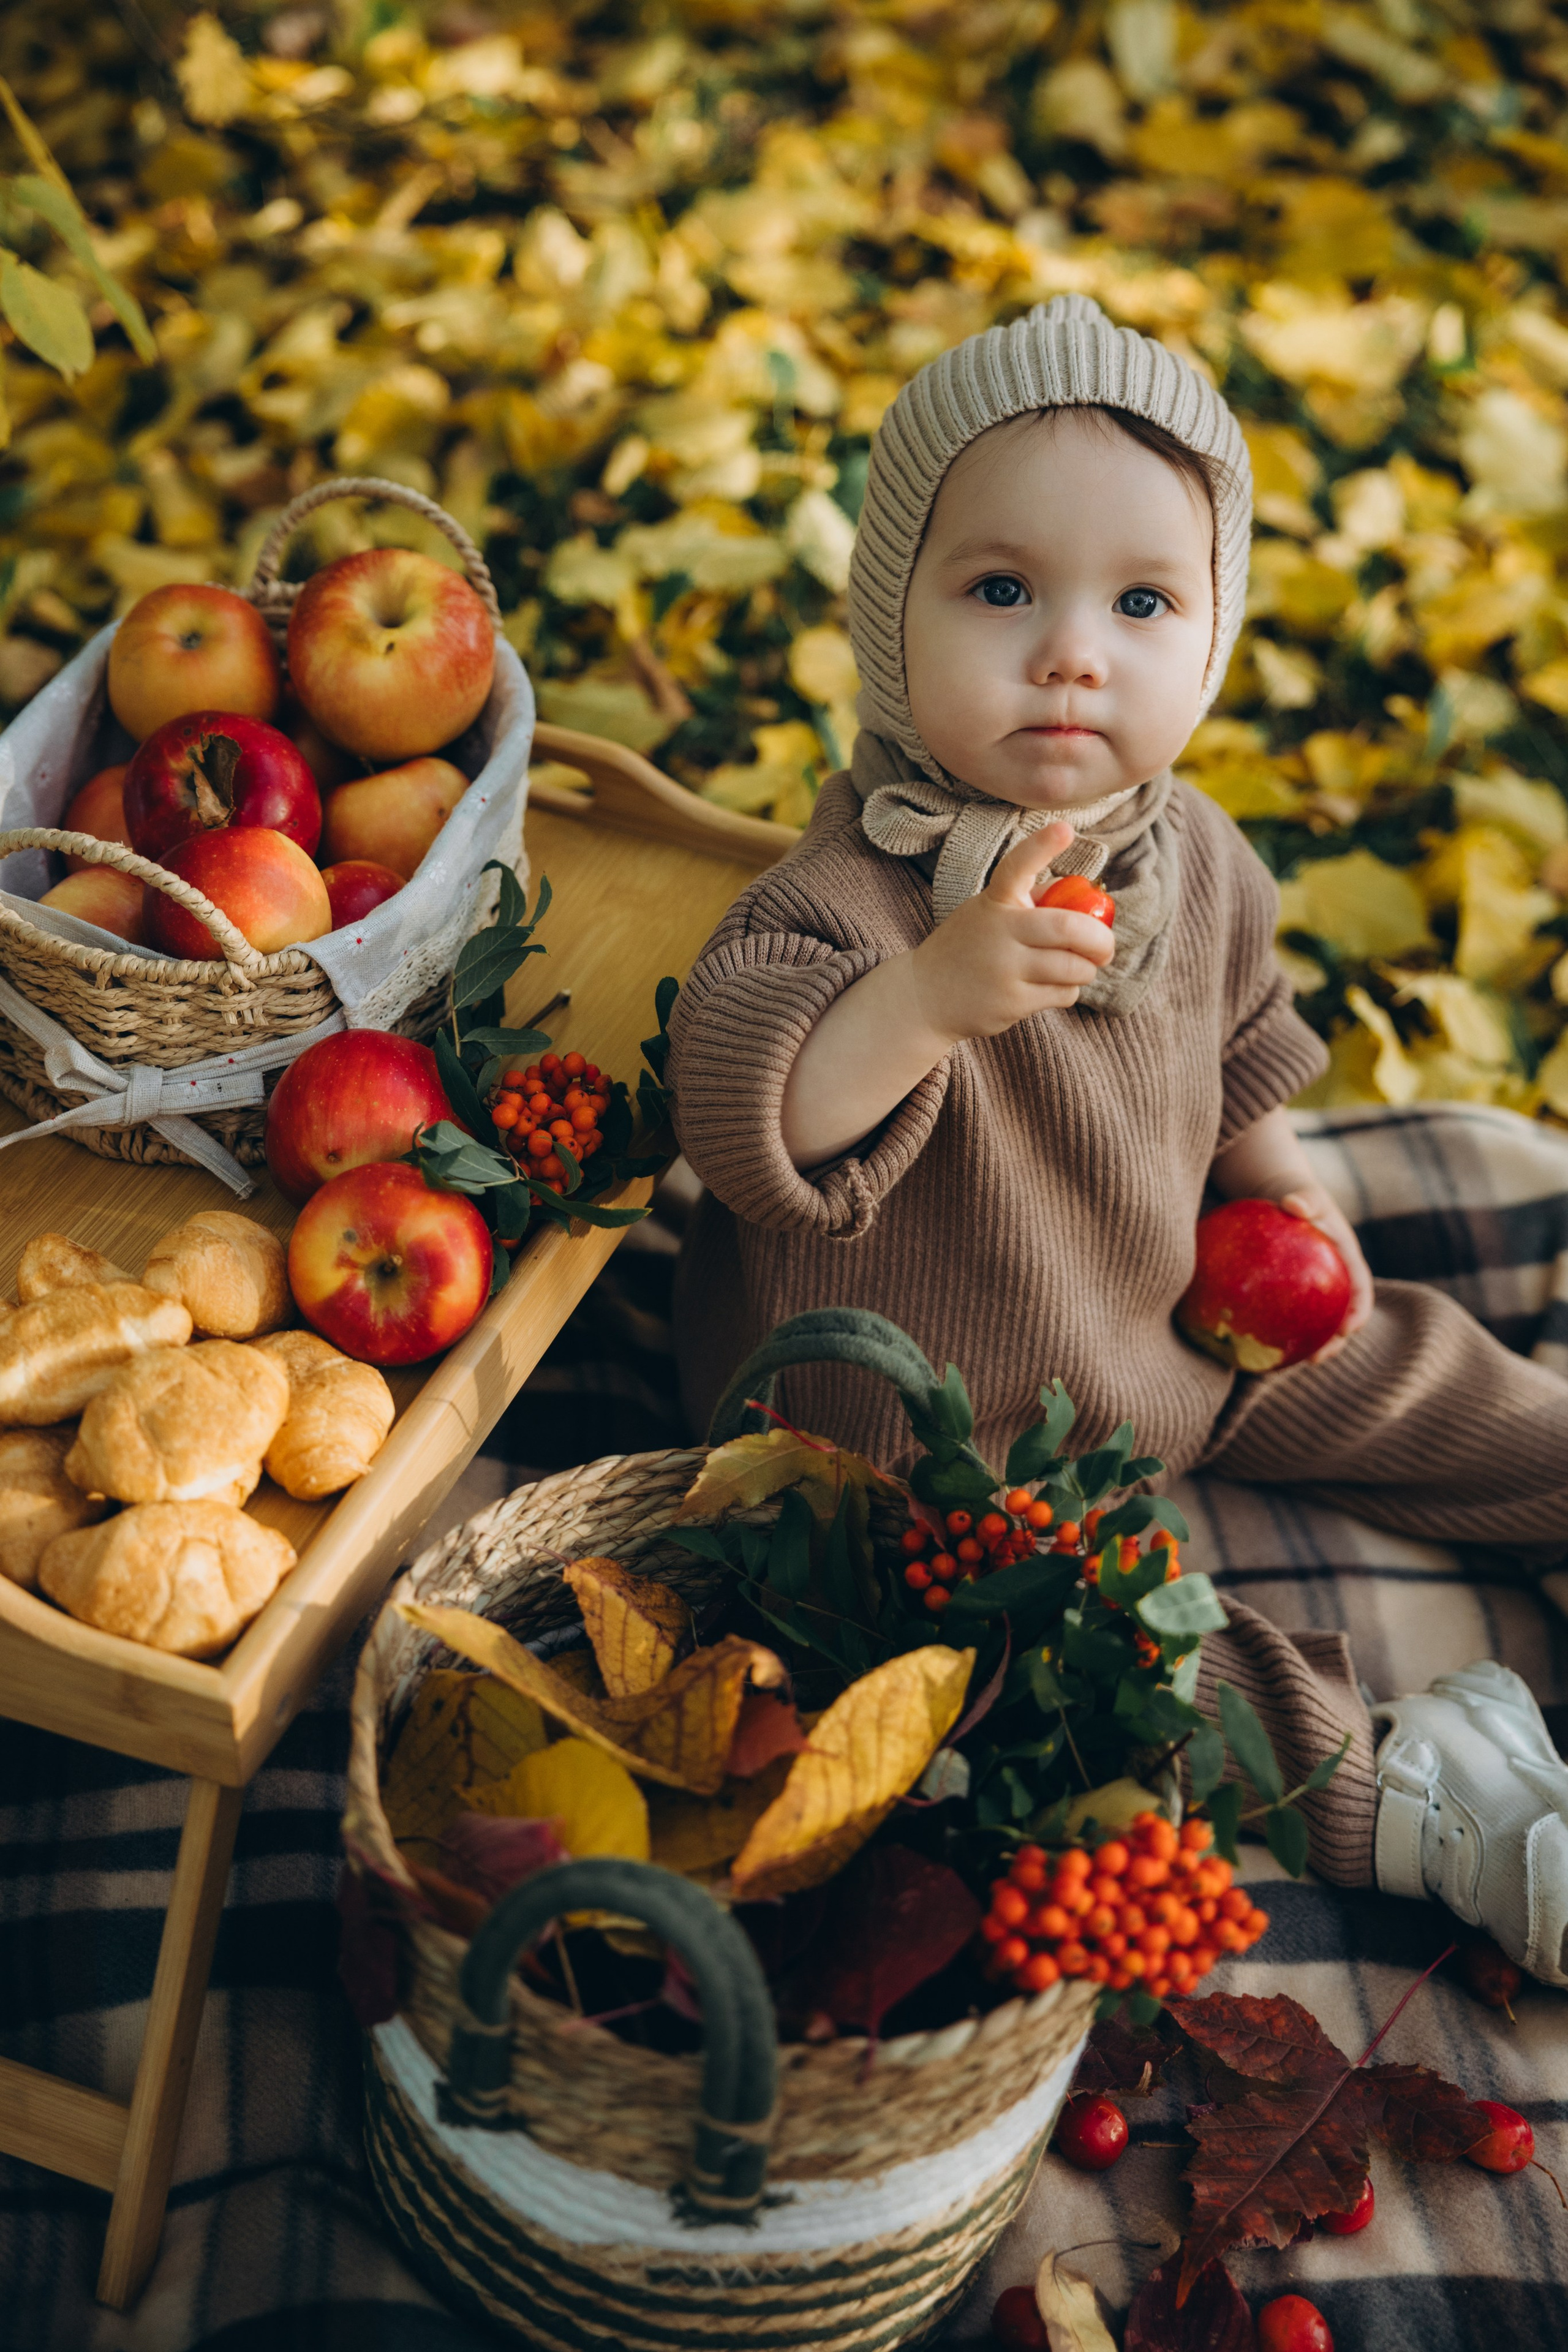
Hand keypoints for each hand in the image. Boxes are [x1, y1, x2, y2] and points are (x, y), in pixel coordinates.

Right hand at [907, 823, 1115, 1046]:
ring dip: (1086, 969)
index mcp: (993, 902)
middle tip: (1106, 948)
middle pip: (1068, 927)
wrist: (924, 997)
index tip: (1065, 828)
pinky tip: (1051, 988)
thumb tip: (1082, 894)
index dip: (1041, 847)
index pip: (1016, 867)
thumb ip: (1030, 901)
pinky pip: (1063, 993)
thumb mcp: (987, 914)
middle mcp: (997, 931)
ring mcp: (1004, 969)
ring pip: (1073, 966)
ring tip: (1077, 969)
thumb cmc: (968, 948)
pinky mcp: (1011, 1002)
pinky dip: (1069, 990)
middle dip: (1100, 940)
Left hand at [1272, 1182, 1373, 1362]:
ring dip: (1303, 1346)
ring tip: (1283, 1364)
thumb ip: (1305, 1198)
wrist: (1280, 1198)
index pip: (1360, 1289)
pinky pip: (1279, 1317)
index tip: (1350, 1328)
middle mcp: (1332, 1282)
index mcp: (1346, 1261)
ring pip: (1310, 1324)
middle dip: (1332, 1343)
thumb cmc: (1296, 1196)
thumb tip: (1293, 1204)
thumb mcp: (1304, 1192)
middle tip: (1316, 1358)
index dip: (1359, 1311)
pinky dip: (1268, 1332)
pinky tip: (1246, 1347)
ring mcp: (1311, 1292)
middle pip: (1337, 1319)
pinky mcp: (1287, 1296)